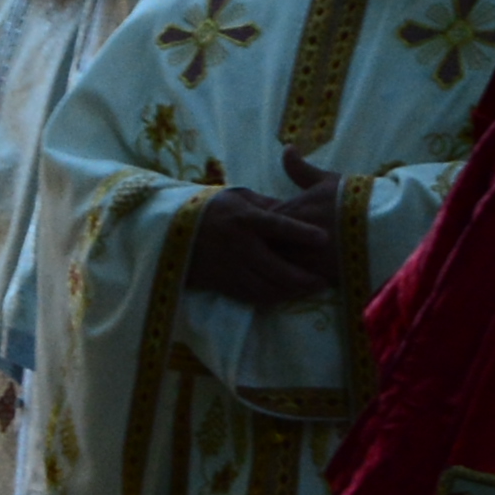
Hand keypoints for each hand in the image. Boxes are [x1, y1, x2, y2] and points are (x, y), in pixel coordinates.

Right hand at [186, 158, 346, 308]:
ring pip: (265, 286)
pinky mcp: (221, 283)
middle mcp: (237, 245)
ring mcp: (229, 267)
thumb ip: (265, 205)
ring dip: (291, 292)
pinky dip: (272, 298)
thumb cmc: (210, 209)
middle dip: (303, 276)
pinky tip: (288, 297)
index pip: (277, 226)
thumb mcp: (236, 197)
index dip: (301, 233)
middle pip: (275, 266)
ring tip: (312, 290)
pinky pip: (251, 295)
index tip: (325, 238)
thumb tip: (293, 210)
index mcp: (243, 218)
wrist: (168, 231)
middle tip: (326, 279)